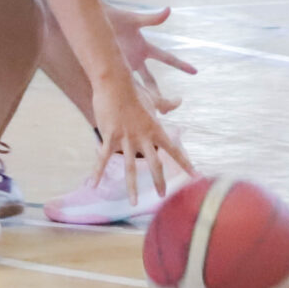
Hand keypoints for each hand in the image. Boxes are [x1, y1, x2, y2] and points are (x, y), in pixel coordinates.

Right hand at [89, 71, 191, 197]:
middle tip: (163, 195)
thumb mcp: (153, 99)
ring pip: (130, 168)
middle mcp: (143, 138)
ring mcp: (126, 139)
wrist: (115, 84)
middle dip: (159, 181)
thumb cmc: (134, 91)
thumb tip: (179, 100)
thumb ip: (167, 104)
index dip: (185, 163)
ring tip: (134, 203)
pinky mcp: (110, 137)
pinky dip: (98, 172)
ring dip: (133, 187)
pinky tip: (94, 185)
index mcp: (155, 129)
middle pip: (154, 164)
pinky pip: (103, 158)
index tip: (195, 175)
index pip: (174, 149)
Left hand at [106, 1, 197, 112]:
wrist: (94, 21)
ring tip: (148, 116)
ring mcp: (124, 65)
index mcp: (143, 48)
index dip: (180, 64)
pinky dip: (122, 94)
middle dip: (159, 95)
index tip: (195, 71)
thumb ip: (152, 17)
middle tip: (167, 111)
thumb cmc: (115, 17)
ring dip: (142, 99)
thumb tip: (169, 10)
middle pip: (152, 81)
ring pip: (136, 87)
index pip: (167, 58)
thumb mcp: (134, 19)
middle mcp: (136, 59)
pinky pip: (118, 83)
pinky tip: (124, 110)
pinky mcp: (112, 67)